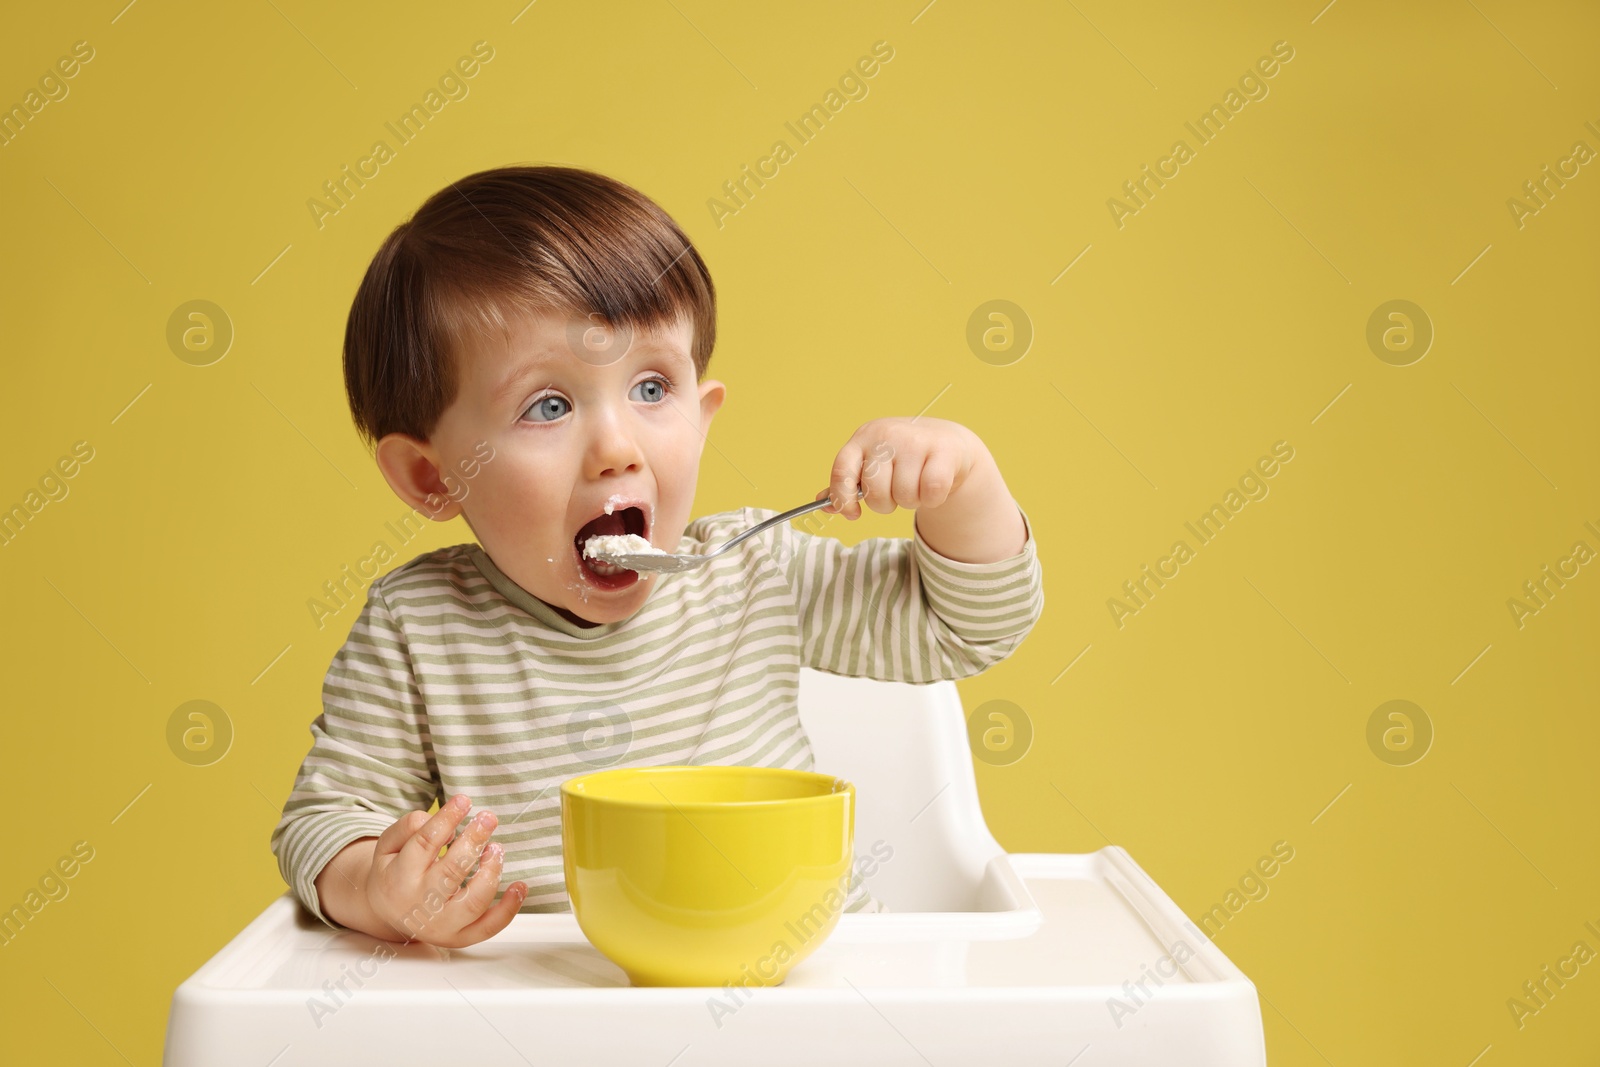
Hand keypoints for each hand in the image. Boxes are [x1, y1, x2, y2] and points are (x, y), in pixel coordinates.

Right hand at [364, 794, 526, 946]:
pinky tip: (519, 886)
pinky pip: (489, 927)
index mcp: (398, 879)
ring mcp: (442, 925)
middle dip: (474, 840)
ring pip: (474, 901)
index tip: (464, 800)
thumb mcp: (387, 845)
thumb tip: (441, 821)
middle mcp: (421, 904)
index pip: (424, 844)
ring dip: (492, 871)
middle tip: (488, 818)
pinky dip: (509, 908)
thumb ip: (408, 827)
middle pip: (452, 872)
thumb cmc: (394, 873)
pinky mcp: (460, 937)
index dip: (447, 819)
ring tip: (497, 848)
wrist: (388, 914)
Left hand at [819, 416, 979, 519]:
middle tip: (896, 493)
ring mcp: (915, 441)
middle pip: (875, 492)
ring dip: (911, 501)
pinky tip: (934, 487)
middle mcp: (886, 435)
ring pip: (904, 495)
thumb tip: (822, 504)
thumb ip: (849, 483)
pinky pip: (931, 492)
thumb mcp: (873, 463)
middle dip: (885, 503)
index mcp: (863, 438)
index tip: (852, 514)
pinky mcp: (942, 451)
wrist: (948, 442)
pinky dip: (933, 499)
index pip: (841, 471)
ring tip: (917, 485)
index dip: (842, 499)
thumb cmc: (904, 458)